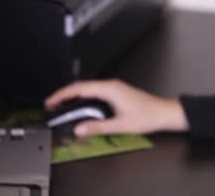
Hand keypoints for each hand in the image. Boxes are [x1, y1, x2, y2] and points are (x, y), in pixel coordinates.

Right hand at [45, 79, 188, 136]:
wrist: (164, 113)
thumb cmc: (147, 117)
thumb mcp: (120, 125)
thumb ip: (97, 127)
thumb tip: (79, 129)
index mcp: (110, 89)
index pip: (80, 88)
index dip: (62, 95)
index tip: (50, 102)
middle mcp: (111, 85)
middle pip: (82, 86)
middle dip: (65, 94)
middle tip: (51, 105)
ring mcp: (114, 88)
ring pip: (88, 88)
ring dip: (74, 96)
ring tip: (61, 106)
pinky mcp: (117, 92)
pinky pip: (95, 91)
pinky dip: (84, 97)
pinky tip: (80, 106)